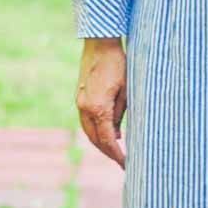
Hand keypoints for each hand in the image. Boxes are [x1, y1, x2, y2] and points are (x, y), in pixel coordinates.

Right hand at [76, 38, 127, 167]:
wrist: (99, 43)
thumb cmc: (118, 64)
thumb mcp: (127, 90)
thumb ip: (121, 114)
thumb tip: (117, 135)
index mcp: (98, 108)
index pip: (107, 140)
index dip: (117, 154)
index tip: (126, 164)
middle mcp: (85, 107)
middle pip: (94, 139)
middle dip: (108, 152)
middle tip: (121, 161)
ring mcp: (80, 102)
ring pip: (88, 131)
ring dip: (100, 142)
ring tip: (114, 150)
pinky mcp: (80, 96)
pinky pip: (86, 120)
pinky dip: (95, 130)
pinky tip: (107, 132)